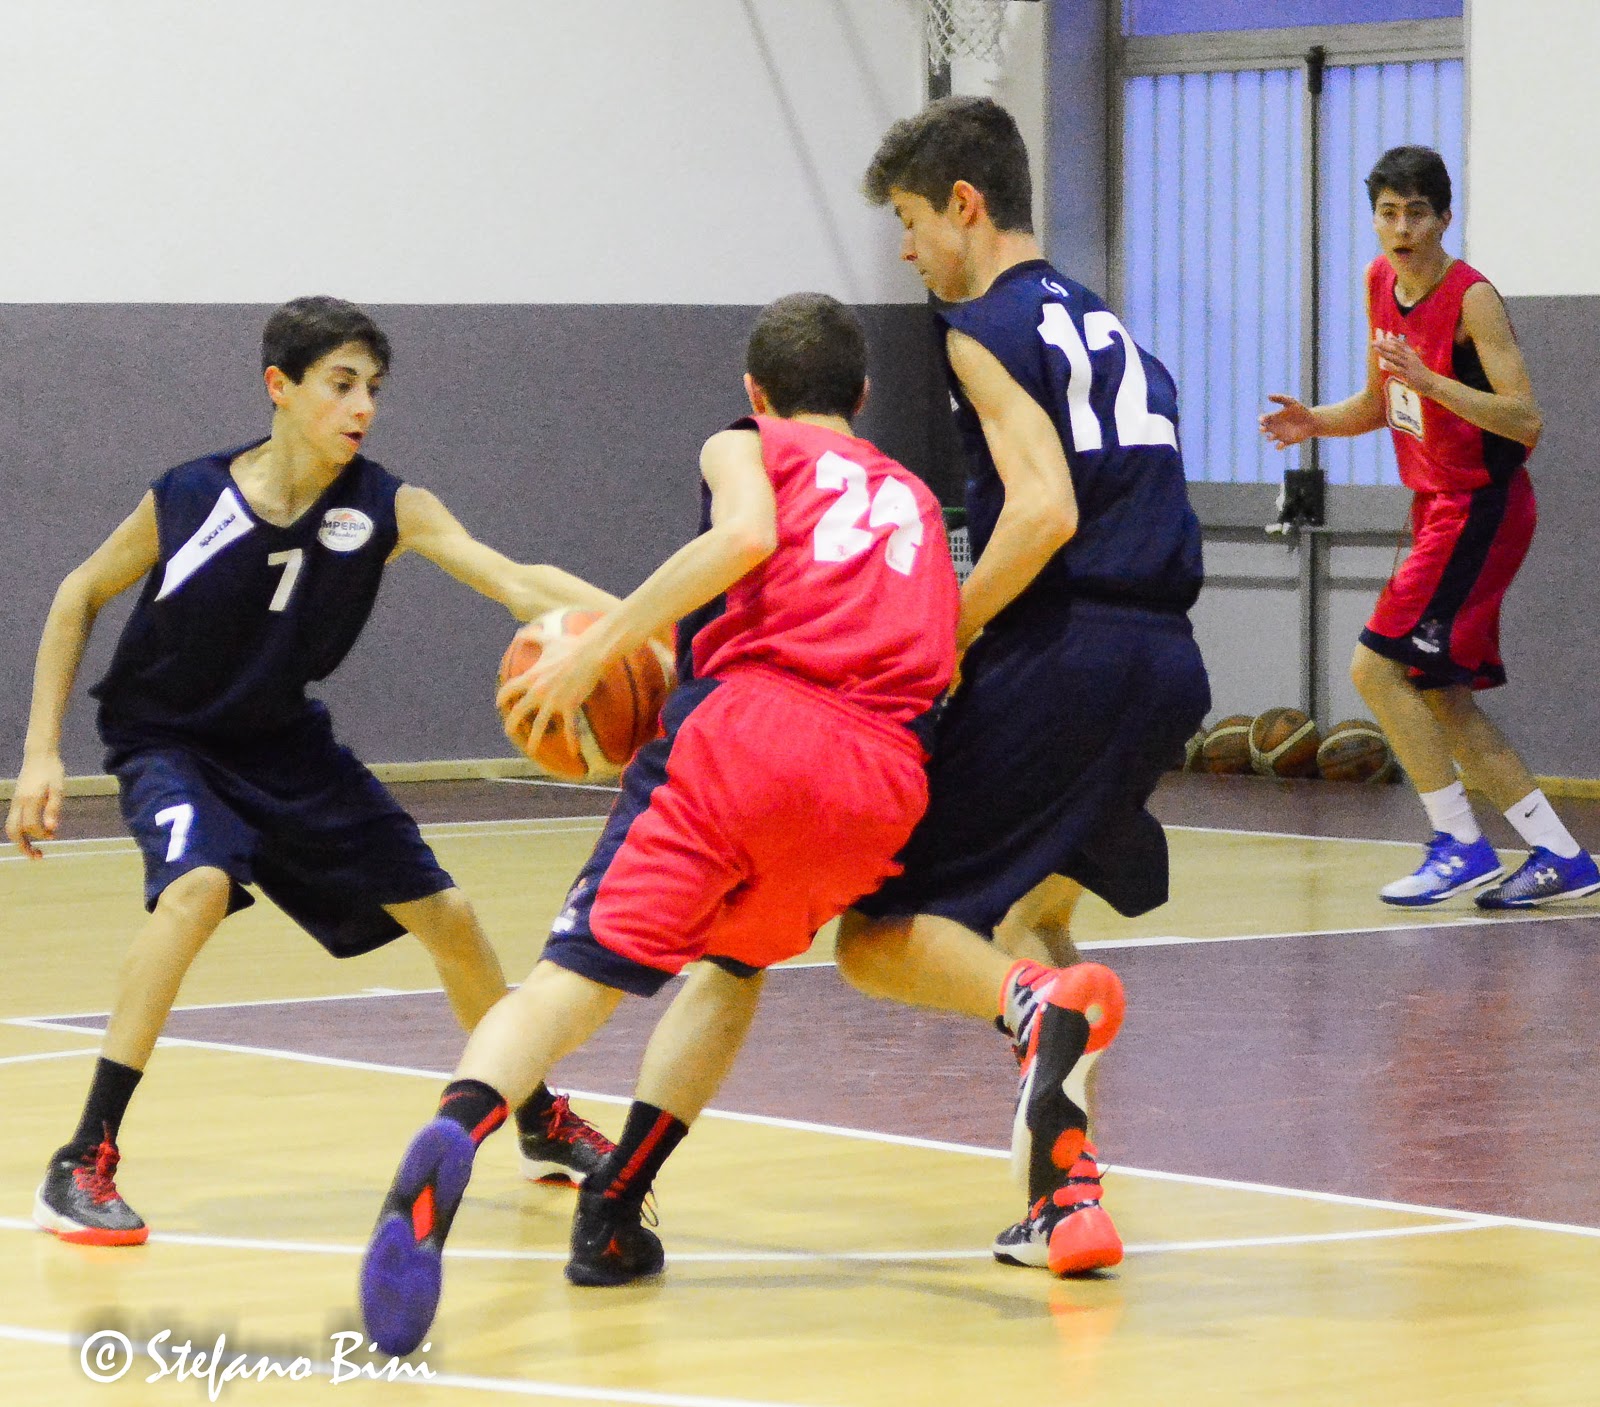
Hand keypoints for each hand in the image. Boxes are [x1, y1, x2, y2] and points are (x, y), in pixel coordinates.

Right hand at [6, 752, 65, 858]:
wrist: (39, 755)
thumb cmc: (52, 771)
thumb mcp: (58, 788)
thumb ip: (54, 808)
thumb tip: (52, 828)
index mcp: (29, 800)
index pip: (30, 826)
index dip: (41, 834)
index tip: (54, 835)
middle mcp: (18, 803)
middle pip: (13, 832)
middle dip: (23, 847)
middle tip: (38, 857)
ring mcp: (15, 802)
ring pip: (11, 828)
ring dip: (22, 842)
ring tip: (36, 851)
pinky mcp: (16, 801)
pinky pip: (14, 821)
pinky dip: (22, 831)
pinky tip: (36, 833)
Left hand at [496, 630, 608, 757]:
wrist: (590, 654)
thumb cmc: (571, 645)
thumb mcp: (549, 640)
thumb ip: (533, 637)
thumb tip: (520, 631)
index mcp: (531, 677)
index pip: (509, 689)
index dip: (502, 697)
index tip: (499, 703)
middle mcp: (538, 691)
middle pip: (518, 712)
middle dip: (512, 723)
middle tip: (510, 731)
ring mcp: (553, 701)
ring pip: (539, 725)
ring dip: (535, 740)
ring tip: (531, 749)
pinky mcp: (570, 706)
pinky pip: (570, 728)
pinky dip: (572, 741)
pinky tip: (573, 752)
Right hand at [1259, 395, 1318, 448]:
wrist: (1312, 421)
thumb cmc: (1301, 410)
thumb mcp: (1291, 402)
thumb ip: (1280, 398)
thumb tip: (1268, 396)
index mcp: (1274, 417)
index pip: (1263, 419)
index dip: (1261, 420)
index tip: (1262, 419)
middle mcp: (1275, 427)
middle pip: (1263, 429)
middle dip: (1262, 429)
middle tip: (1264, 428)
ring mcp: (1280, 435)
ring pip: (1270, 438)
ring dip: (1269, 438)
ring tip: (1272, 436)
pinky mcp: (1286, 442)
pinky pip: (1279, 446)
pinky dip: (1278, 446)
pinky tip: (1281, 444)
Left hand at [1372, 330, 1436, 395]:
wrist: (1432, 383)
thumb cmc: (1421, 374)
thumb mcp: (1414, 363)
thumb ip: (1406, 358)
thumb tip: (1397, 355)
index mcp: (1412, 354)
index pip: (1401, 345)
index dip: (1392, 340)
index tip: (1384, 336)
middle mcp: (1410, 357)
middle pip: (1395, 349)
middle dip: (1384, 345)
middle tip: (1373, 342)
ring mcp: (1409, 365)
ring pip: (1395, 357)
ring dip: (1384, 352)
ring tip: (1375, 349)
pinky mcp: (1409, 374)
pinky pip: (1398, 369)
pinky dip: (1391, 366)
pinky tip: (1383, 364)